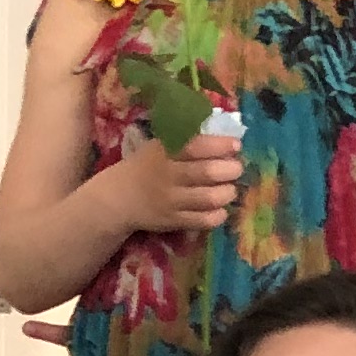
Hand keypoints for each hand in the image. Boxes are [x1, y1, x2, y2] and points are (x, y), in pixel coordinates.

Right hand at [108, 129, 242, 236]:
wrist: (118, 197)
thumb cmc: (146, 167)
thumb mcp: (158, 147)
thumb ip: (185, 141)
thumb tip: (223, 134)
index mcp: (164, 151)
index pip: (195, 146)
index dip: (220, 145)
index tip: (236, 145)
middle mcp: (168, 175)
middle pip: (207, 172)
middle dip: (230, 169)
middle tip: (236, 168)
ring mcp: (171, 200)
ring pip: (210, 198)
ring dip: (228, 192)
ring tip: (230, 189)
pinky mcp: (174, 221)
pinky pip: (204, 220)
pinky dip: (219, 215)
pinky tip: (220, 209)